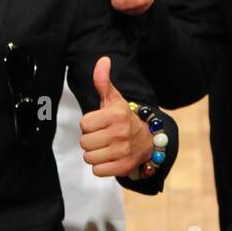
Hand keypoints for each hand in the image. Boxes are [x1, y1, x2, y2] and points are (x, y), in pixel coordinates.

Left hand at [79, 56, 152, 177]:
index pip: (84, 124)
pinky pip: (97, 170)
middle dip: (91, 140)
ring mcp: (123, 151)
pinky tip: (109, 157)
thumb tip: (103, 60)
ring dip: (94, 153)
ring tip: (106, 146)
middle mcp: (121, 133)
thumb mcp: (113, 99)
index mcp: (116, 114)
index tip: (100, 123)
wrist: (147, 139)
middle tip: (103, 135)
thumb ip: (103, 81)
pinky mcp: (124, 167)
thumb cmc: (123, 118)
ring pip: (89, 157)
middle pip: (84, 142)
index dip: (89, 124)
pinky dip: (101, 166)